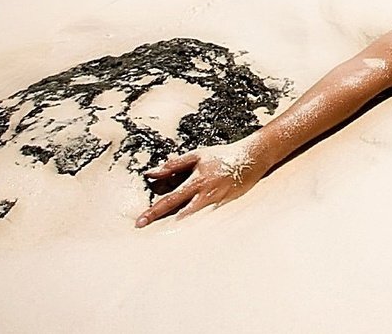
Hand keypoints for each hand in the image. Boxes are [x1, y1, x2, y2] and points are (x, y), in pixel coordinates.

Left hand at [135, 141, 268, 227]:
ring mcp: (216, 204)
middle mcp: (205, 196)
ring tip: (163, 235)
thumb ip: (174, 165)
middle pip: (179, 215)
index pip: (170, 200)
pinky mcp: (225, 209)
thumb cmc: (222, 156)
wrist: (252, 158)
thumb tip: (152, 173)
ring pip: (192, 221)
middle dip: (162, 224)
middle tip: (146, 232)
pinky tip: (187, 232)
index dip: (154, 212)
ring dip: (177, 228)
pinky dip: (195, 226)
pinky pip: (206, 220)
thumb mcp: (197, 156)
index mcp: (196, 182)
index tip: (140, 222)